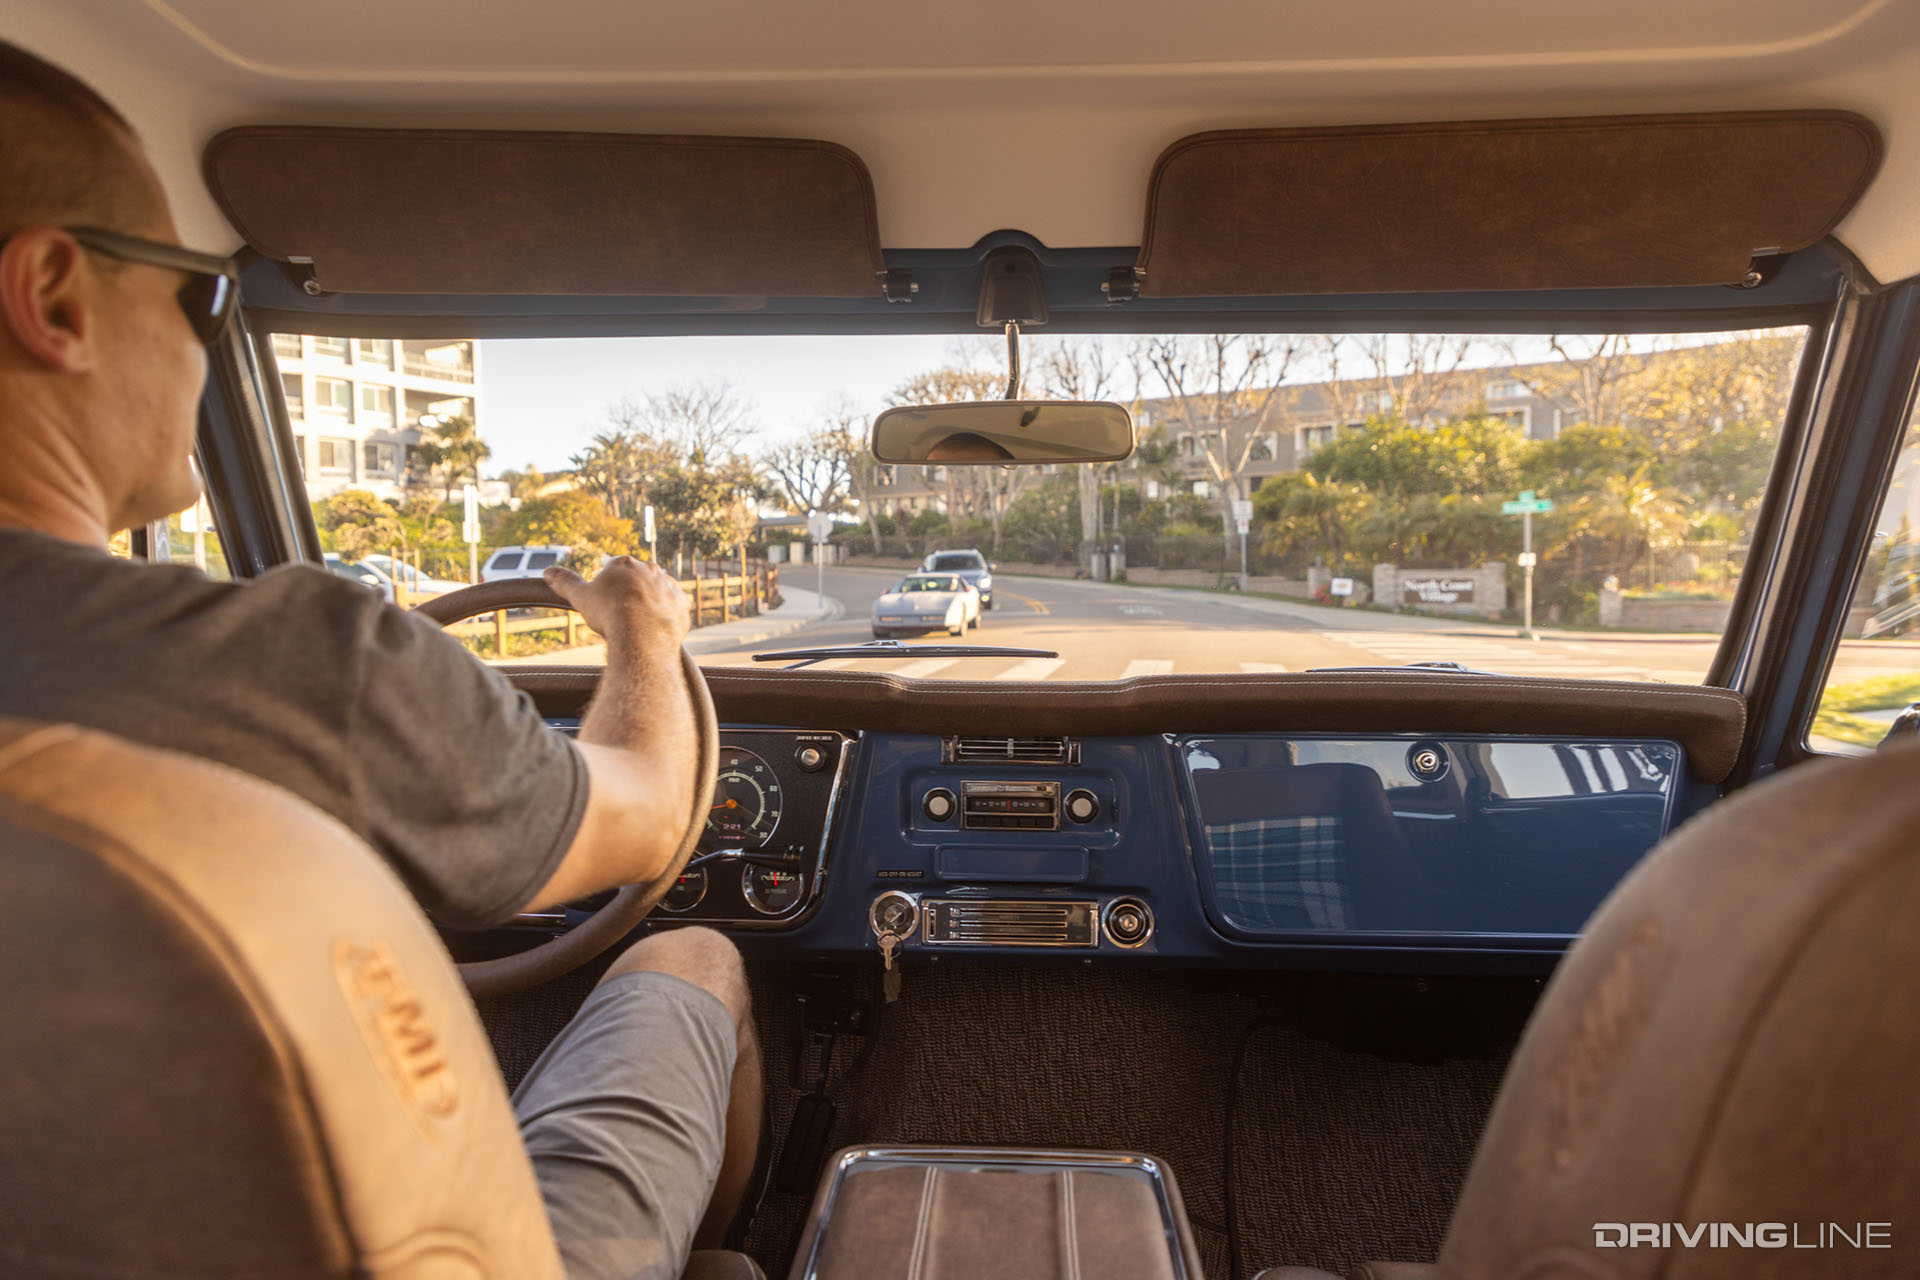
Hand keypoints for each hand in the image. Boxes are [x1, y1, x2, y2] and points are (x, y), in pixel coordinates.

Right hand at [543, 557, 689, 649]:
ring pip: (658, 591)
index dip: (608, 586)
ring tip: (640, 624)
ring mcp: (668, 585)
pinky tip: (658, 627)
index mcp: (623, 563)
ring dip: (651, 602)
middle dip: (630, 592)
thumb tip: (548, 572)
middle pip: (637, 578)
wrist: (642, 633)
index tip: (605, 602)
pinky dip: (668, 615)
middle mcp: (649, 569)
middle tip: (622, 614)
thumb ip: (566, 582)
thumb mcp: (581, 597)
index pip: (614, 568)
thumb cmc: (609, 613)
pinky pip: (676, 607)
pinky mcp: (682, 603)